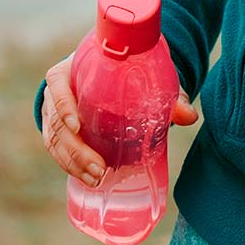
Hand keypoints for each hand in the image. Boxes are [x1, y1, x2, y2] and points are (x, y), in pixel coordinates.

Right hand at [40, 50, 197, 183]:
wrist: (110, 70)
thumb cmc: (126, 70)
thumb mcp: (145, 74)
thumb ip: (167, 94)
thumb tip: (190, 116)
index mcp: (73, 66)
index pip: (57, 82)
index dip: (62, 104)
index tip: (77, 126)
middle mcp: (59, 88)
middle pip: (55, 119)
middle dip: (75, 149)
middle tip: (99, 168)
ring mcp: (54, 109)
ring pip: (54, 139)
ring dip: (71, 162)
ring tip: (96, 178)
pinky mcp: (58, 128)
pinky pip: (56, 148)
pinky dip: (69, 165)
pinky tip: (86, 178)